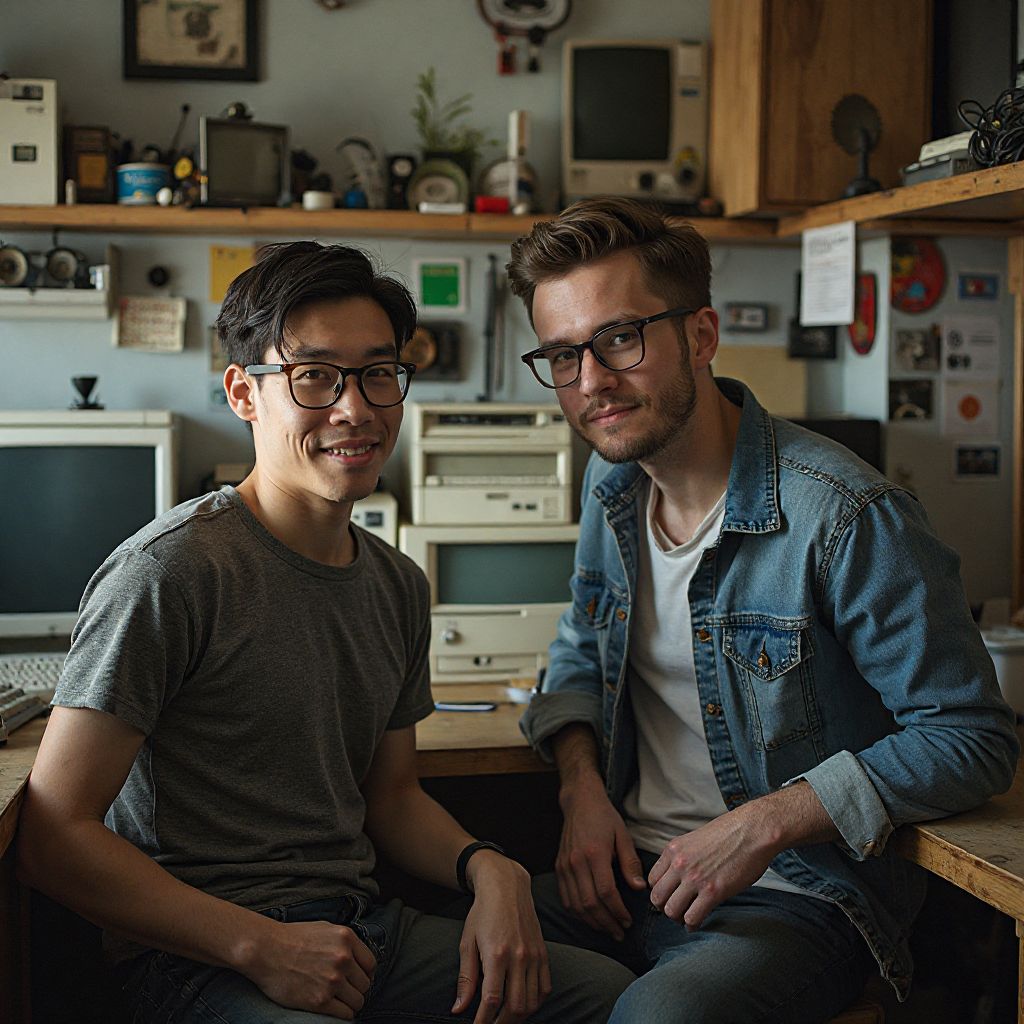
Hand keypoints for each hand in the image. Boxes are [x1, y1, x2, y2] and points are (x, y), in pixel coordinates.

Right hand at [241, 919, 376, 1019]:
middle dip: (356, 988)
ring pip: (358, 1001)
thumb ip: (344, 942)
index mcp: (346, 938)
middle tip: (343, 990)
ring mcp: (332, 980)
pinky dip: (341, 1013)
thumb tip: (358, 958)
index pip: (371, 964)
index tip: (355, 978)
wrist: (265, 950)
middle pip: (365, 984)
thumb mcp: (325, 929)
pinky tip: (332, 1008)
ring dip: (350, 1003)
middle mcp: (343, 959)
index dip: (364, 973)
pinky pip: (345, 1014)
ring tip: (337, 1000)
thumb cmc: (292, 938)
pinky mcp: (320, 1001)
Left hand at [452, 853, 551, 1023]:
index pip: (492, 1001)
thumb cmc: (482, 913)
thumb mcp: (467, 942)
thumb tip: (458, 1009)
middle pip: (515, 1007)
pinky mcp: (543, 953)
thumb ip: (465, 978)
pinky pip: (544, 988)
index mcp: (497, 953)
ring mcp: (534, 955)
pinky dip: (535, 1003)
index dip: (483, 1021)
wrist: (507, 886)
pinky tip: (522, 1005)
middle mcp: (519, 956)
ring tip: (504, 1020)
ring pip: (532, 1002)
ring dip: (517, 1018)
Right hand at [556, 774, 646, 939]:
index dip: (617, 911)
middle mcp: (576, 862)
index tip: (628, 921)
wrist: (579, 802)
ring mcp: (564, 866)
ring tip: (607, 930)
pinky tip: (590, 918)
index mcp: (594, 853)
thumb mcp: (623, 835)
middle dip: (606, 923)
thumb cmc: (604, 817)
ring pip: (575, 904)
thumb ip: (630, 862)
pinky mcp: (559, 867)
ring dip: (592, 922)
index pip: (605, 892)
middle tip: (620, 933)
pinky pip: (566, 897)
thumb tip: (640, 888)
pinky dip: (577, 913)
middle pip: (589, 903)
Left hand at [648, 807, 776, 930]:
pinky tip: (698, 921)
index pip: (652, 880)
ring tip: (688, 916)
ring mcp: (695, 878)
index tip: (671, 896)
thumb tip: (677, 878)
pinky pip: (692, 917)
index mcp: (673, 849)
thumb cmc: (729, 834)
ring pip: (671, 910)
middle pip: (657, 897)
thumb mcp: (695, 840)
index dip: (661, 891)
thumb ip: (682, 857)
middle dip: (665, 907)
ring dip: (678, 917)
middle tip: (677, 910)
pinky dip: (692, 924)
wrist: (753, 830)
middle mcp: (679, 864)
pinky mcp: (713, 892)